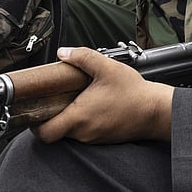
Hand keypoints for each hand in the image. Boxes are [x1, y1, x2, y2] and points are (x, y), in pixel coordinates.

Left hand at [32, 47, 173, 144]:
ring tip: (78, 97)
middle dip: (53, 115)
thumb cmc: (134, 92)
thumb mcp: (107, 67)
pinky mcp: (103, 139)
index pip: (45, 133)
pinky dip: (83, 120)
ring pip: (71, 131)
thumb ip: (82, 57)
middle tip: (57, 97)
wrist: (157, 111)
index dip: (35, 124)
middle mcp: (84, 133)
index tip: (35, 110)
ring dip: (69, 116)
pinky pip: (85, 132)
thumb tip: (63, 52)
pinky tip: (92, 104)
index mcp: (79, 117)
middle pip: (56, 131)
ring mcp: (94, 138)